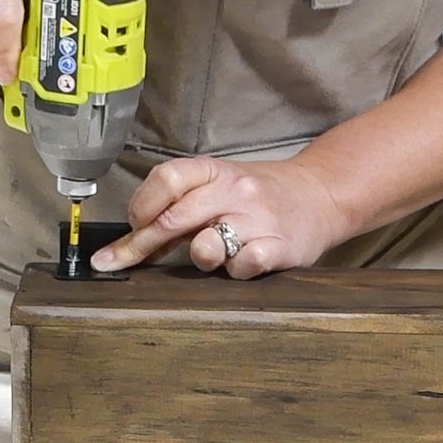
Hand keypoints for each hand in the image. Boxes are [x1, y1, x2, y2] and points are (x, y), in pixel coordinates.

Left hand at [89, 156, 349, 278]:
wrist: (321, 194)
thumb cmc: (260, 195)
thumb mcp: (219, 185)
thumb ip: (179, 206)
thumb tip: (129, 241)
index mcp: (215, 171)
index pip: (166, 178)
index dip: (141, 205)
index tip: (131, 227)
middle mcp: (235, 190)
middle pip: (175, 217)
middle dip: (142, 245)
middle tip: (121, 262)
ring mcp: (258, 218)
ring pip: (207, 245)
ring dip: (197, 257)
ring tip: (207, 255)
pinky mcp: (281, 246)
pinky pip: (245, 264)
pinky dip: (235, 271)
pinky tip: (240, 266)